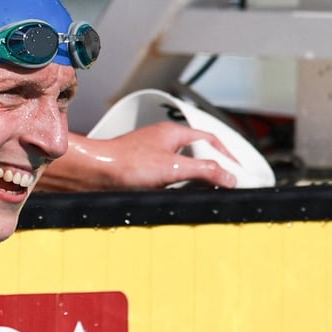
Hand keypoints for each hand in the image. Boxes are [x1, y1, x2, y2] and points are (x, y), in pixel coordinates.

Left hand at [36, 121, 239, 191]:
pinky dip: (178, 187)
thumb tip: (230, 177)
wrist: (94, 174)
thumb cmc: (126, 164)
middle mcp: (163, 142)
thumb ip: (205, 172)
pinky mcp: (142, 172)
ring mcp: (152, 157)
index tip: (237, 170)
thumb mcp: (173, 168)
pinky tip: (179, 197)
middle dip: (212, 168)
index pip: (209, 139)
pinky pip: (168, 178)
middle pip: (197, 154)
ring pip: (182, 167)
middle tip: (225, 184)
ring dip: (195, 179)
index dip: (226, 155)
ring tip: (206, 192)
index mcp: (173, 134)